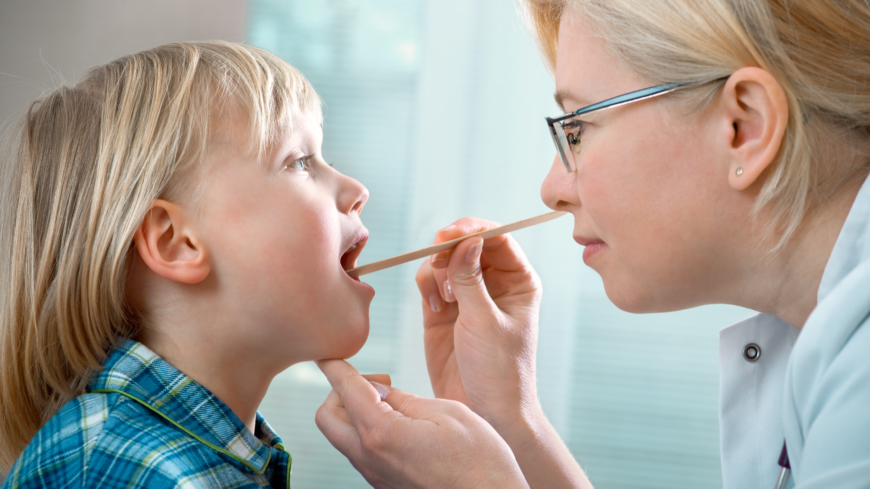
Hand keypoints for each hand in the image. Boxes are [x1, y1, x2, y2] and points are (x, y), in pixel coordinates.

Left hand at [314, 359, 528, 488]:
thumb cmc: (479, 460)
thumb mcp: (447, 413)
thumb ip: (405, 399)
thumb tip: (381, 390)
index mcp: (382, 433)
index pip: (346, 390)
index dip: (335, 367)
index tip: (328, 357)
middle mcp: (370, 458)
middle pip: (327, 416)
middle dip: (341, 392)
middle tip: (379, 384)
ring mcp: (375, 476)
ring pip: (341, 436)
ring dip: (354, 412)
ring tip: (394, 404)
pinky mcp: (384, 485)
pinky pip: (360, 452)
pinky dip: (366, 430)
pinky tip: (400, 425)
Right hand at [415, 217, 541, 428]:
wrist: (485, 412)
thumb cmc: (499, 370)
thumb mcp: (485, 322)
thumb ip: (471, 279)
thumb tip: (465, 239)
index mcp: (518, 281)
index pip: (497, 238)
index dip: (472, 229)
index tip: (449, 233)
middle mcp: (494, 283)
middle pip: (468, 243)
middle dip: (449, 247)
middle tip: (437, 258)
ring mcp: (467, 294)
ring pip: (445, 259)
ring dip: (437, 269)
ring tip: (444, 299)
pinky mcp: (442, 309)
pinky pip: (429, 280)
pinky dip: (426, 285)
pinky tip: (435, 308)